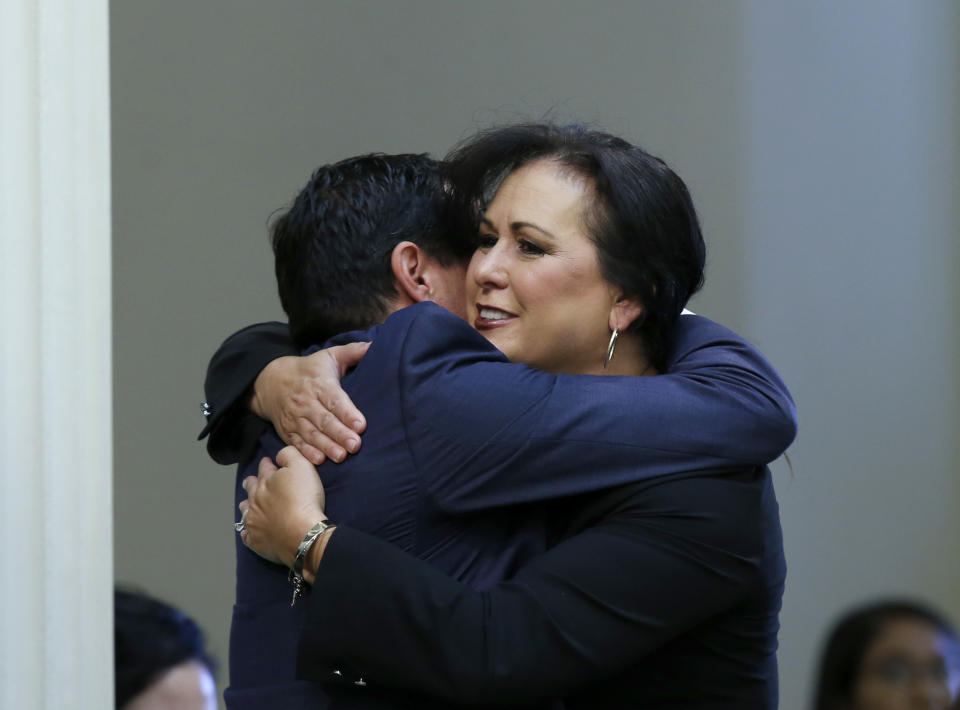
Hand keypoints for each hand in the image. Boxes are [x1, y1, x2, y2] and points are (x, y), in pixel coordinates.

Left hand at [238, 446, 326, 567]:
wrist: (304, 533)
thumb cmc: (304, 499)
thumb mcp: (302, 466)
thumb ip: (289, 454)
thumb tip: (279, 455)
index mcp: (266, 481)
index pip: (264, 467)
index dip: (267, 463)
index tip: (269, 462)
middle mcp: (255, 500)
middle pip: (250, 487)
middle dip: (252, 482)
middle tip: (253, 481)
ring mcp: (253, 521)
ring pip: (245, 510)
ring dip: (247, 505)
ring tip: (249, 504)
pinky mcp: (255, 540)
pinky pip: (246, 534)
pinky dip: (247, 531)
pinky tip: (250, 530)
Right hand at [250, 341, 370, 464]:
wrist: (270, 381)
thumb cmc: (309, 370)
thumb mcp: (329, 356)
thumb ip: (353, 352)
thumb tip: (375, 345)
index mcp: (319, 383)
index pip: (334, 399)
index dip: (347, 412)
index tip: (360, 425)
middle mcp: (305, 401)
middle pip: (324, 420)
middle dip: (339, 433)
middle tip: (355, 445)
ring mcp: (295, 417)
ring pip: (311, 434)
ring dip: (326, 446)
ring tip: (341, 456)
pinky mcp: (287, 430)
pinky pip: (297, 443)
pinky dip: (307, 452)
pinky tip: (319, 460)